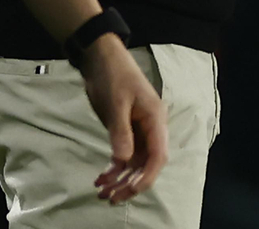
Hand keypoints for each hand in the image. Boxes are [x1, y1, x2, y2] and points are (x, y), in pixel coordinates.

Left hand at [80, 33, 168, 203]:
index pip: (158, 155)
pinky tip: (100, 179)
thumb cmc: (114, 76)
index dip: (147, 176)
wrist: (100, 59)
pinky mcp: (125, 131)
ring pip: (134, 164)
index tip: (131, 189)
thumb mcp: (116, 103)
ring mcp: (138, 131)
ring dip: (120, 180)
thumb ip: (121, 132)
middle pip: (146, 164)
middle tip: (111, 198)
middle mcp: (150, 129)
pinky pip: (123, 156)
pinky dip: (113, 169)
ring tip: (102, 193)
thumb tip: (123, 161)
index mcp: (155, 120)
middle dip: (131, 183)